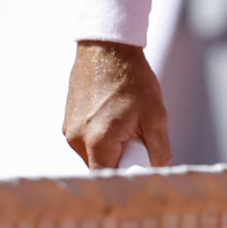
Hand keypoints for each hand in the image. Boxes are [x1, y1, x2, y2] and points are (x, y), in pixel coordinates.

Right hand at [63, 40, 172, 167]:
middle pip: (102, 167)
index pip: (110, 179)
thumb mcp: (156, 115)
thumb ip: (159, 149)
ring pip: (94, 154)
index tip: (142, 165)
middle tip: (137, 134)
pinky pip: (87, 140)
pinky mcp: (67, 122)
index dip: (128, 176)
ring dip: (111, 146)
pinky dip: (102, 135)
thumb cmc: (132, 79)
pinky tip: (113, 113)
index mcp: (98, 141)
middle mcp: (77, 139)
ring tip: (125, 118)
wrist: (108, 48)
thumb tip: (157, 170)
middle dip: (122, 158)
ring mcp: (69, 131)